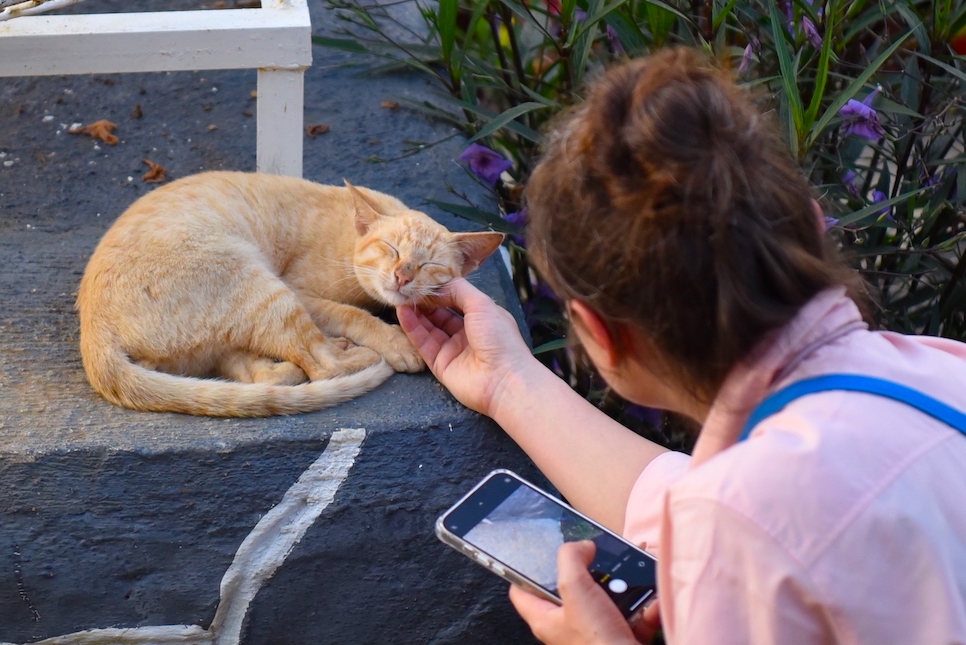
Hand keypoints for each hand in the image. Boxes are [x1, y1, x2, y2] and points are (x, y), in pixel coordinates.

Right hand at [396, 278, 535, 417]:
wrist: (503, 380)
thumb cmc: (499, 338)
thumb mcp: (482, 304)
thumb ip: (458, 290)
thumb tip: (437, 286)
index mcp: (482, 317)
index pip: (456, 300)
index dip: (440, 290)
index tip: (423, 279)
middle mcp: (467, 333)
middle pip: (440, 313)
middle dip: (425, 300)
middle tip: (408, 287)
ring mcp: (453, 349)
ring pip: (429, 327)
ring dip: (415, 312)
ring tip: (401, 297)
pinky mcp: (440, 364)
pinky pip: (423, 343)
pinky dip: (412, 328)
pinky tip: (402, 313)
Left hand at [508, 541, 645, 644]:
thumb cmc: (597, 642)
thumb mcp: (576, 590)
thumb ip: (571, 559)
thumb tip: (580, 546)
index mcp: (546, 619)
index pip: (521, 592)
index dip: (525, 569)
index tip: (538, 551)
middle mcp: (567, 628)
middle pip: (569, 589)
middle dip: (586, 570)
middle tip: (595, 555)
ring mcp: (595, 633)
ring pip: (605, 599)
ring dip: (622, 584)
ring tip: (630, 572)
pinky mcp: (619, 638)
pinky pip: (633, 614)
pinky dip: (645, 605)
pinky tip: (652, 598)